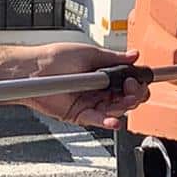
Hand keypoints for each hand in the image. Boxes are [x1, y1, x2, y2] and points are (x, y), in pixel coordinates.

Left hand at [26, 46, 149, 129]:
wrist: (34, 70)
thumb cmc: (55, 58)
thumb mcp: (90, 53)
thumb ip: (114, 59)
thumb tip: (133, 56)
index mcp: (103, 74)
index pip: (128, 81)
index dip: (137, 81)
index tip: (142, 78)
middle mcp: (99, 90)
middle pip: (126, 98)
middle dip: (134, 94)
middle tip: (132, 88)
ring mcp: (90, 103)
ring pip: (116, 110)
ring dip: (124, 106)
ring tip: (124, 99)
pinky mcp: (80, 114)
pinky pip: (98, 120)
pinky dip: (108, 122)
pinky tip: (114, 121)